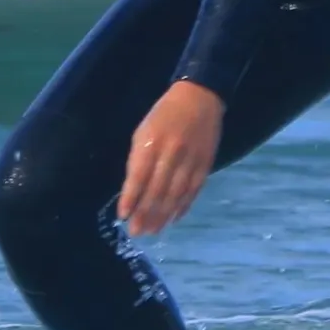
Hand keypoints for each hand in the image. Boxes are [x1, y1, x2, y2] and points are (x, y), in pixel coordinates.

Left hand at [118, 81, 226, 238]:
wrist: (200, 97)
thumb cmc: (164, 115)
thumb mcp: (143, 131)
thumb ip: (138, 159)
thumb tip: (133, 190)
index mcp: (152, 142)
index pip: (139, 176)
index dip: (131, 198)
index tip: (124, 216)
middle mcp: (171, 153)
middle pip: (157, 190)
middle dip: (145, 213)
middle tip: (137, 232)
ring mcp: (191, 160)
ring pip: (175, 194)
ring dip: (162, 215)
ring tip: (153, 230)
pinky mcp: (205, 164)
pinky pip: (193, 190)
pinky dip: (183, 206)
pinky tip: (174, 218)